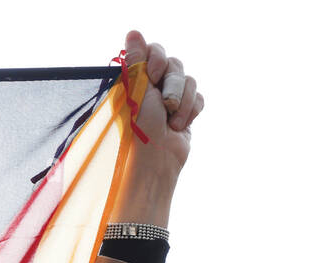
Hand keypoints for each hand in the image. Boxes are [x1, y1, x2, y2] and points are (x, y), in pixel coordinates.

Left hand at [122, 30, 202, 176]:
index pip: (154, 50)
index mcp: (137, 79)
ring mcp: (171, 100)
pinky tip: (180, 126)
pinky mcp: (186, 112)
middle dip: (171, 84)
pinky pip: (199, 98)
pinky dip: (191, 111)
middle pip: (175, 63)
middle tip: (163, 104)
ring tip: (171, 122)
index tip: (152, 75)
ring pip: (190, 80)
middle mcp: (153, 87)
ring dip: (182, 102)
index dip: (157, 59)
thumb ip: (136, 61)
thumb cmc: (140, 127)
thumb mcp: (136, 90)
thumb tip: (133, 32)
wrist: (158, 159)